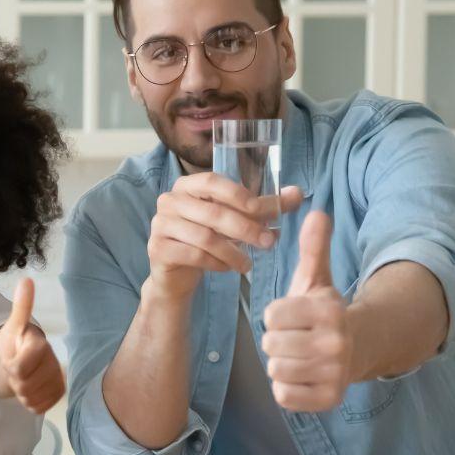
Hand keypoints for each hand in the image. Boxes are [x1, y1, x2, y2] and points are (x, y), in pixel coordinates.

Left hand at [0, 278, 64, 414]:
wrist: (25, 358)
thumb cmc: (17, 341)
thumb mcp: (13, 325)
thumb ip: (21, 306)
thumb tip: (26, 280)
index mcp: (40, 344)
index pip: (17, 368)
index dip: (9, 366)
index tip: (11, 357)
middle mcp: (54, 362)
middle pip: (23, 386)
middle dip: (14, 380)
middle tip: (15, 369)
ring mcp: (58, 380)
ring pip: (30, 398)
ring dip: (21, 391)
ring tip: (23, 377)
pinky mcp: (59, 394)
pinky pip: (37, 407)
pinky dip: (29, 401)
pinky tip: (31, 388)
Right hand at [148, 173, 303, 299]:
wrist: (176, 272)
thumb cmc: (208, 238)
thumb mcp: (235, 220)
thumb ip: (263, 207)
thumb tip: (297, 193)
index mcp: (187, 186)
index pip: (212, 181)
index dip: (238, 194)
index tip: (263, 211)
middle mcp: (169, 201)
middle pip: (213, 212)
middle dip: (245, 228)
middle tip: (269, 243)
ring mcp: (160, 225)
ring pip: (205, 237)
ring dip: (233, 251)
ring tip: (249, 264)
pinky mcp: (158, 249)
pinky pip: (194, 255)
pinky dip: (216, 263)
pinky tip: (228, 268)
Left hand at [262, 212, 352, 411]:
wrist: (360, 348)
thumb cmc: (325, 312)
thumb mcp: (316, 279)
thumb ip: (312, 248)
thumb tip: (315, 212)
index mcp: (329, 311)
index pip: (272, 315)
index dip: (276, 315)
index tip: (292, 316)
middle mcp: (336, 343)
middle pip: (271, 344)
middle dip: (277, 340)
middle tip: (295, 338)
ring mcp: (334, 373)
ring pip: (276, 370)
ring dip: (281, 363)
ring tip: (299, 355)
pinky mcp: (329, 399)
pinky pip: (284, 395)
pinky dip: (286, 387)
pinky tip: (302, 375)